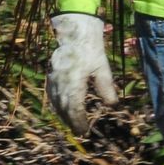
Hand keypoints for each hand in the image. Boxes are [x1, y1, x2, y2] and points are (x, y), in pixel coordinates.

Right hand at [47, 12, 117, 132]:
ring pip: (56, 103)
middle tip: (79, 131)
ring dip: (63, 115)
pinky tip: (61, 109)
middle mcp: (61, 83)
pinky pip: (51, 94)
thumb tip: (112, 106)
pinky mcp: (51, 75)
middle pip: (64, 109)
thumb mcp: (102, 69)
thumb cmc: (91, 49)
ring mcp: (54, 79)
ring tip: (71, 124)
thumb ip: (106, 88)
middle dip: (71, 121)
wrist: (74, 32)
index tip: (85, 131)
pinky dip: (56, 104)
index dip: (79, 122)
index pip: (75, 109)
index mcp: (74, 83)